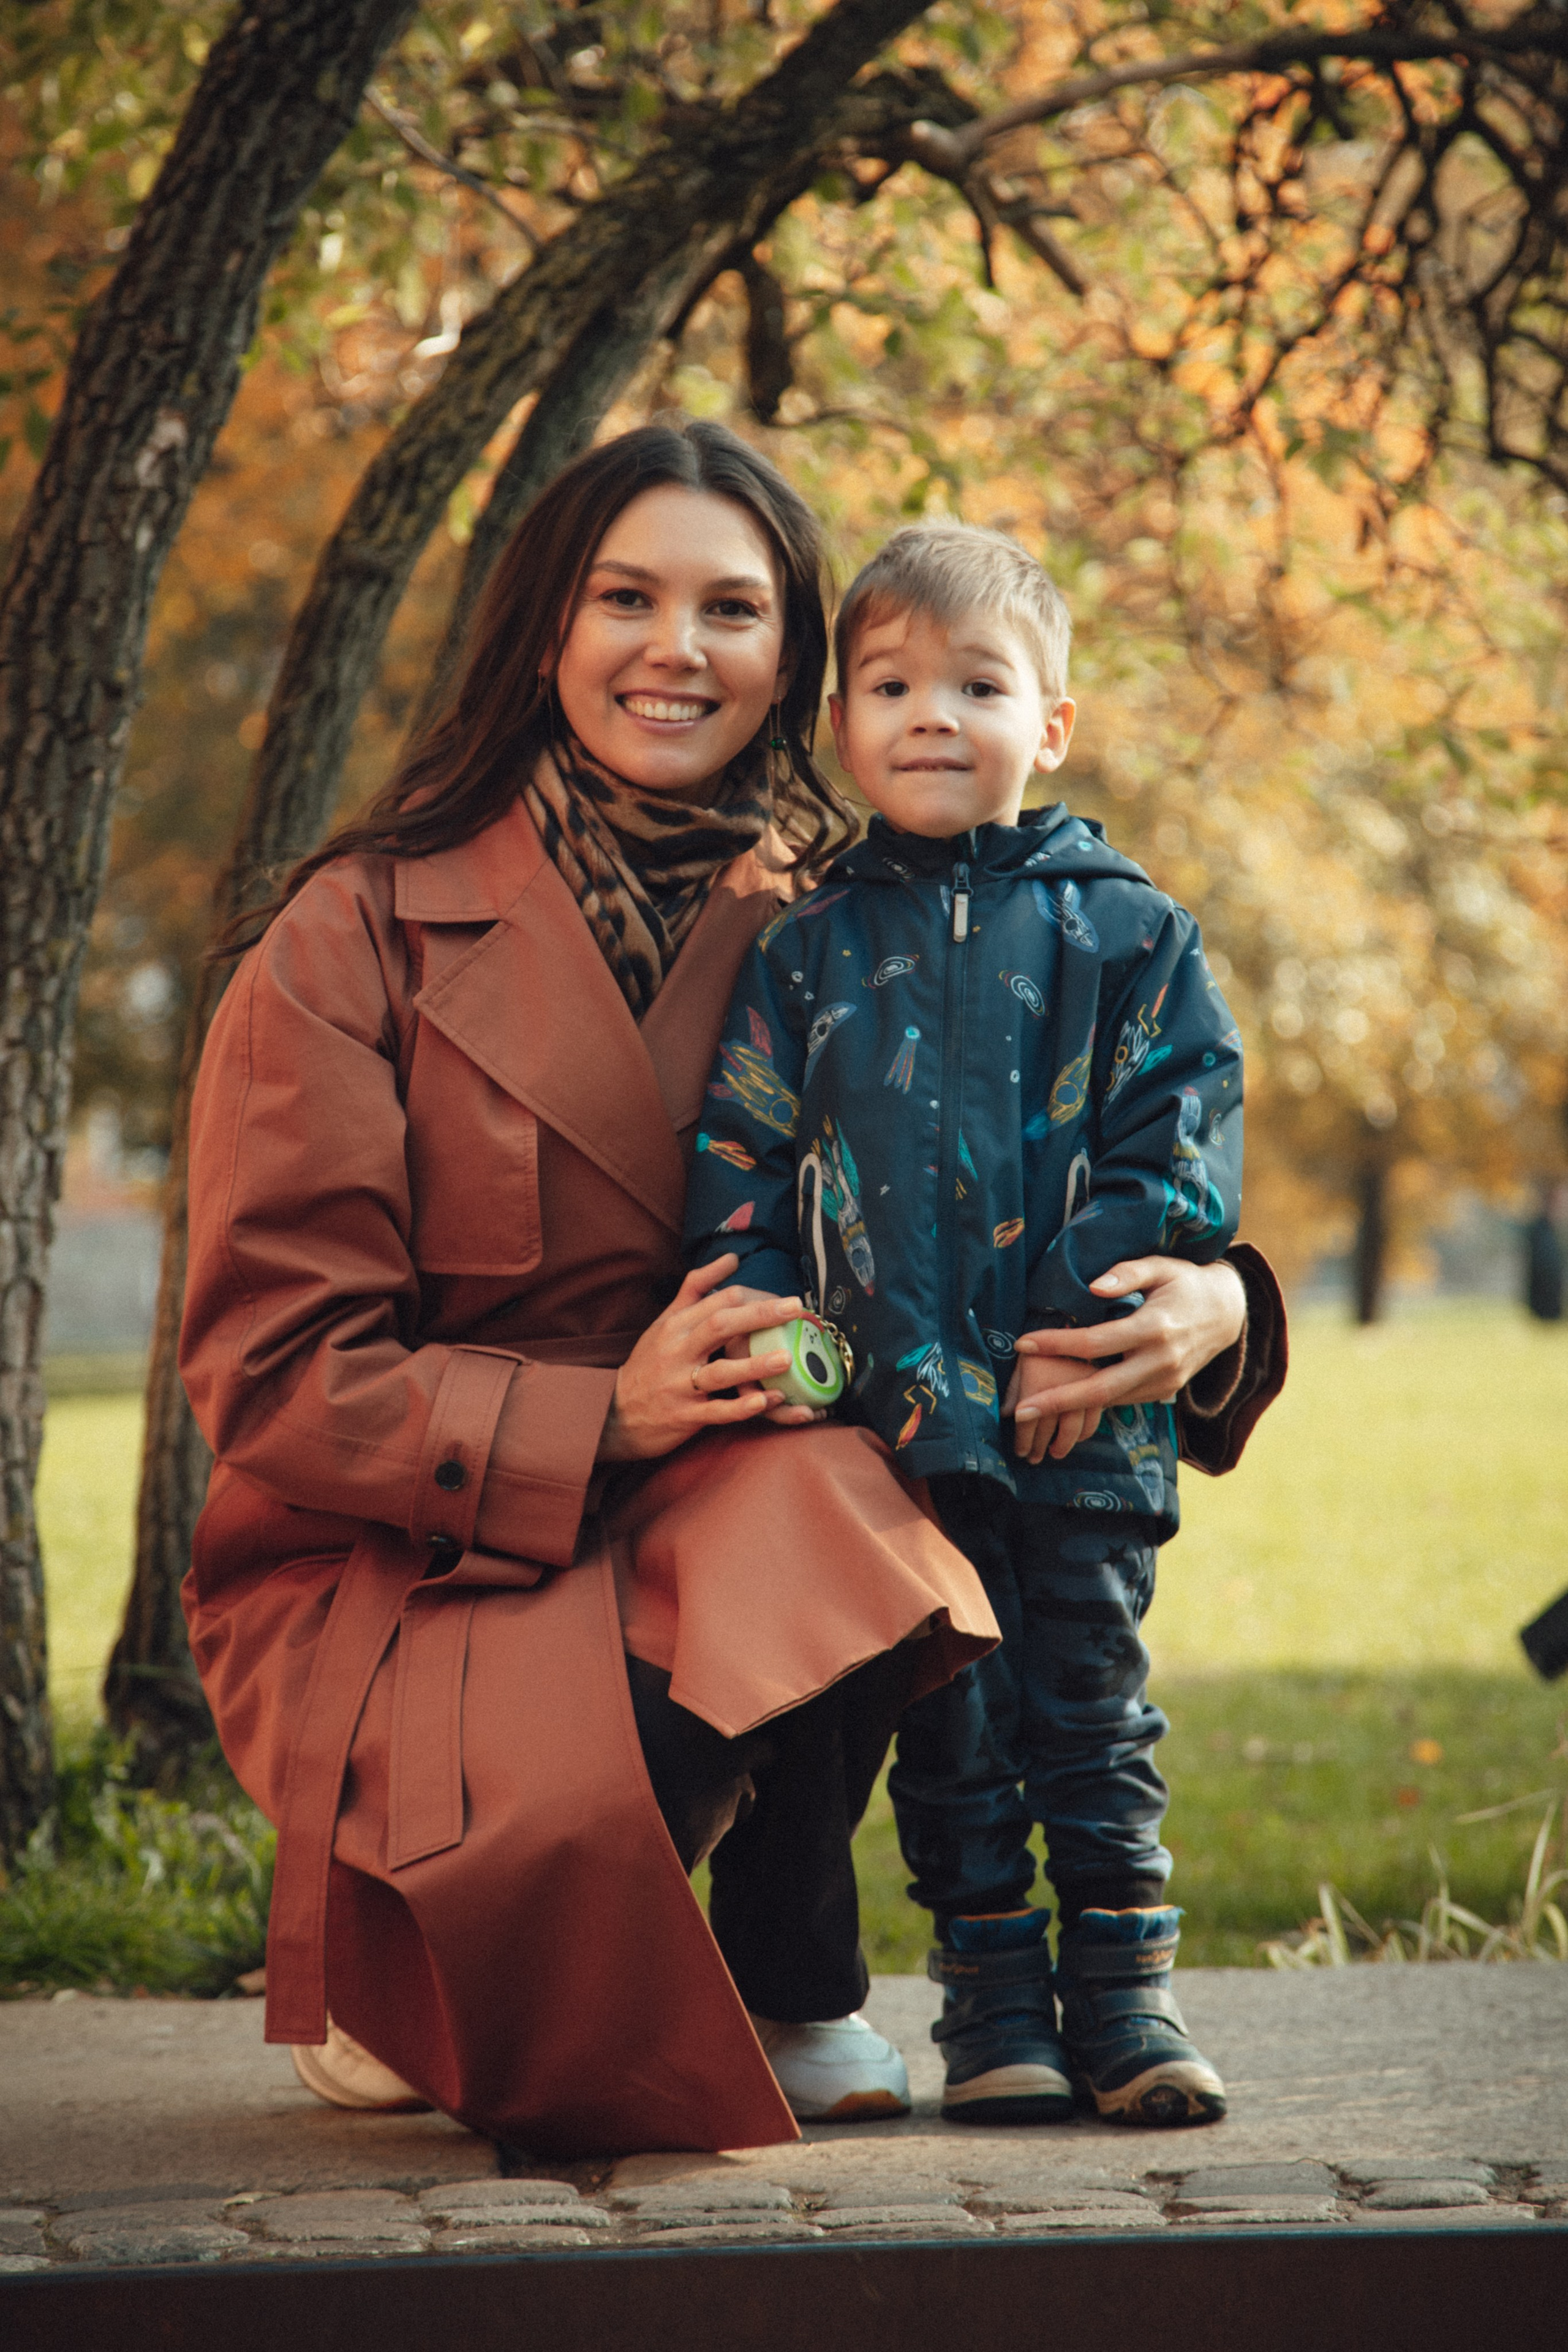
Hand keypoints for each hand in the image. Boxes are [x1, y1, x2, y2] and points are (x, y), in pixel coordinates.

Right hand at [597, 1256, 817, 1462]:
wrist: (615, 1414)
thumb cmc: (650, 1363)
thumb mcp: (666, 1322)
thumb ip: (697, 1289)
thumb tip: (731, 1258)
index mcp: (676, 1325)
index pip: (718, 1301)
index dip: (755, 1297)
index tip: (787, 1301)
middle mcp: (677, 1351)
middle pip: (720, 1325)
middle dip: (760, 1315)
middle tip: (796, 1309)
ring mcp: (680, 1385)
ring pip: (721, 1372)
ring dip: (755, 1364)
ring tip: (787, 1358)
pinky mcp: (684, 1416)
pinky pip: (717, 1412)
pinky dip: (742, 1407)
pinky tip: (767, 1401)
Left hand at [1006, 1344, 1101, 1463]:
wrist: (1077, 1328)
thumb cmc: (1040, 1346)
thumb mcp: (1023, 1361)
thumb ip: (1015, 1387)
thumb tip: (1007, 1413)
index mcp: (1039, 1379)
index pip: (1028, 1419)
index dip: (1023, 1439)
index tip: (1020, 1451)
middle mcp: (1062, 1385)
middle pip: (1049, 1427)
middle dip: (1039, 1446)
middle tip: (1033, 1458)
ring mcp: (1084, 1387)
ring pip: (1073, 1428)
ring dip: (1062, 1444)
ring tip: (1053, 1453)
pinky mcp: (1100, 1386)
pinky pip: (1093, 1419)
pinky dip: (1084, 1433)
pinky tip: (1075, 1438)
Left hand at [1012, 1256, 1246, 1422]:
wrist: (1228, 1313)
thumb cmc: (1185, 1283)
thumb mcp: (1160, 1266)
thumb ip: (1126, 1273)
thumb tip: (1091, 1287)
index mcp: (1155, 1328)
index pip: (1096, 1342)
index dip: (1058, 1345)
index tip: (1022, 1343)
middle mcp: (1161, 1361)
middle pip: (1101, 1388)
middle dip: (1058, 1400)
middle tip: (1020, 1409)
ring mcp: (1165, 1381)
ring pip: (1110, 1401)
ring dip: (1070, 1408)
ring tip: (1031, 1409)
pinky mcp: (1165, 1392)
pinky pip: (1122, 1400)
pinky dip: (1093, 1403)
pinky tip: (1064, 1403)